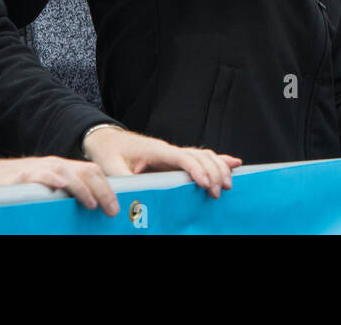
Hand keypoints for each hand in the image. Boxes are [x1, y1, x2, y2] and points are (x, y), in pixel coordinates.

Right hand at [0, 156, 119, 215]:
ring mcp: (39, 168)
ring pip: (67, 172)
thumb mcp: (49, 191)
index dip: (108, 188)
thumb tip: (89, 213)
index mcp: (64, 170)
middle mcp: (55, 166)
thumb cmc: (21, 188)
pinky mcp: (22, 175)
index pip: (92, 173)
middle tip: (111, 209)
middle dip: (103, 190)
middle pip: (86, 171)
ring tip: (92, 202)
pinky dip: (51, 179)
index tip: (116, 207)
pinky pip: (39, 174)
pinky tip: (60, 186)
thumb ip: (66, 198)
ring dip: (82, 188)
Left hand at [81, 126, 240, 199]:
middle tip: (218, 191)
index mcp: (156, 150)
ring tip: (228, 184)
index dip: (195, 169)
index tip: (205, 184)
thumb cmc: (109, 152)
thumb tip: (131, 199)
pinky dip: (218, 161)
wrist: (107, 140)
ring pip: (203, 156)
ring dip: (218, 167)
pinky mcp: (174, 161)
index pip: (181, 157)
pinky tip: (234, 164)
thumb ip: (123, 181)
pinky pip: (199, 159)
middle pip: (198, 156)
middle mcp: (168, 150)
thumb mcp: (111, 167)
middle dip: (212, 172)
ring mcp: (173, 155)